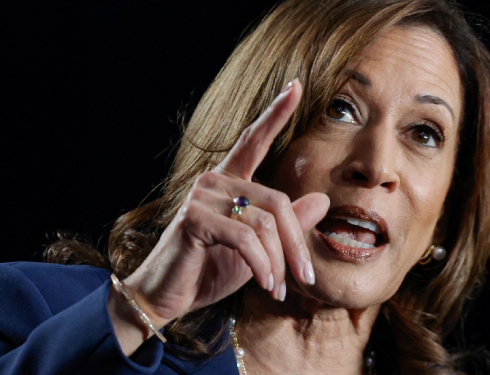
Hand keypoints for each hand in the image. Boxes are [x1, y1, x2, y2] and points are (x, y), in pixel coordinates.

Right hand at [110, 80, 329, 350]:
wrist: (166, 298)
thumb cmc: (209, 272)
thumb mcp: (259, 251)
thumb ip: (287, 224)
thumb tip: (323, 199)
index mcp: (229, 183)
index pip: (254, 141)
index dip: (275, 114)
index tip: (296, 86)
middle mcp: (214, 181)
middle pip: (277, 202)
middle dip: (295, 244)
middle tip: (305, 276)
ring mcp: (202, 196)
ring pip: (264, 223)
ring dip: (278, 262)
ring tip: (279, 288)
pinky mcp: (194, 218)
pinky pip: (246, 238)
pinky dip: (262, 265)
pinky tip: (266, 284)